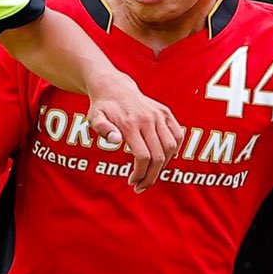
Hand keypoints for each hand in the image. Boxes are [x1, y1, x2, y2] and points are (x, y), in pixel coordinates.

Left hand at [86, 73, 182, 190]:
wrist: (114, 87)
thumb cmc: (102, 107)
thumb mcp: (94, 118)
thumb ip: (102, 129)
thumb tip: (115, 140)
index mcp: (130, 124)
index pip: (143, 156)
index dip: (140, 174)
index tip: (132, 182)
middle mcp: (148, 119)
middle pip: (159, 156)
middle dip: (151, 176)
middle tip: (142, 186)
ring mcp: (159, 115)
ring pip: (171, 148)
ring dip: (164, 166)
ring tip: (151, 174)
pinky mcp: (166, 113)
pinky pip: (178, 135)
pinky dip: (174, 151)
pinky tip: (163, 159)